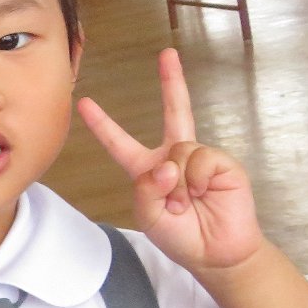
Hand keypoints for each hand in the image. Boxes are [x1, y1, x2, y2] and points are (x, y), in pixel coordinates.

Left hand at [77, 48, 261, 274]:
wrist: (215, 253)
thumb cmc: (180, 236)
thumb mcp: (148, 215)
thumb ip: (147, 188)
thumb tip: (169, 163)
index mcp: (147, 169)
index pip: (120, 143)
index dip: (103, 124)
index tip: (85, 103)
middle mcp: (174, 157)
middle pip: (173, 112)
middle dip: (172, 81)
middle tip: (168, 54)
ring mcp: (199, 158)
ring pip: (179, 149)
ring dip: (178, 182)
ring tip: (186, 203)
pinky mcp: (222, 164)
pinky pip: (200, 157)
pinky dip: (196, 179)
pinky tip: (203, 194)